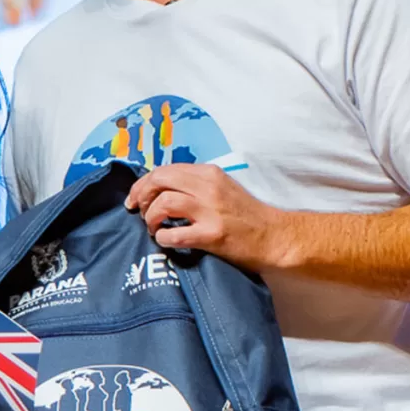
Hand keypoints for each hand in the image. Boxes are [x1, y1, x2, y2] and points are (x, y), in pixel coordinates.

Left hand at [125, 164, 287, 268]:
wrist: (274, 237)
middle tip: (139, 211)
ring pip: (165, 202)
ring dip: (151, 217)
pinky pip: (176, 234)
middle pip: (160, 180)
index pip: (166, 169)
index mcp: (209, 173)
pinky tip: (166, 241)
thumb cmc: (246, 215)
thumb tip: (161, 190)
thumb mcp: (222, 188)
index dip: (144, 183)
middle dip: (141, 195)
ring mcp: (211, 210)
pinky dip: (164, 238)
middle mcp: (209, 187)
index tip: (135, 198)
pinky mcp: (213, 234)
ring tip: (154, 227)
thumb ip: (195, 184)